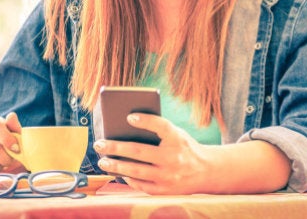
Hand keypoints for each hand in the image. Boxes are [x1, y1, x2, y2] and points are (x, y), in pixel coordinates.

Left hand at [93, 113, 214, 194]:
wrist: (206, 171)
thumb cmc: (184, 147)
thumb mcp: (177, 134)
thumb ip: (158, 130)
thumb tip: (125, 127)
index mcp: (178, 139)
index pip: (162, 126)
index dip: (146, 121)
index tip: (129, 116)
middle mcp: (174, 158)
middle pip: (139, 151)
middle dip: (115, 147)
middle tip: (99, 144)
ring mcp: (169, 177)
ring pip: (136, 171)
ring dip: (116, 166)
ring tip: (103, 161)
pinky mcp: (166, 191)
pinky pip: (142, 185)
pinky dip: (128, 179)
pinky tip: (119, 173)